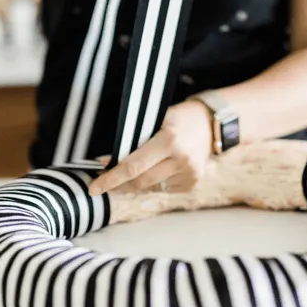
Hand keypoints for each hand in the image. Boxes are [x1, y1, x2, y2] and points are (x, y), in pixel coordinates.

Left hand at [89, 100, 213, 194]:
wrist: (212, 123)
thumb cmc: (179, 118)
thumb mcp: (156, 121)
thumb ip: (135, 141)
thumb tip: (109, 161)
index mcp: (169, 140)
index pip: (133, 166)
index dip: (111, 178)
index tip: (95, 187)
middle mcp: (181, 159)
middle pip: (140, 182)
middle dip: (118, 185)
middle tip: (102, 185)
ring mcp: (189, 174)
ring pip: (151, 187)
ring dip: (135, 184)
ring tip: (125, 176)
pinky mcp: (193, 182)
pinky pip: (164, 189)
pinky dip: (154, 183)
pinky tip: (155, 171)